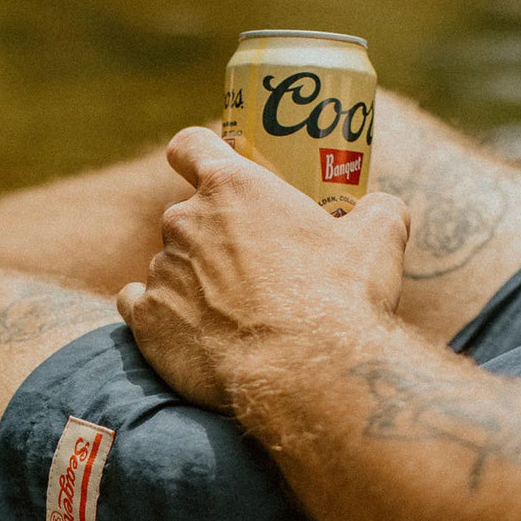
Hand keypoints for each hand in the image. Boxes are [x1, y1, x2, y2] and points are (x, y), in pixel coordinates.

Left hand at [116, 126, 409, 410]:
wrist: (301, 374)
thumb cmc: (340, 301)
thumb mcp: (380, 240)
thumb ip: (379, 209)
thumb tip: (382, 208)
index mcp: (233, 187)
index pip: (190, 146)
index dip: (195, 155)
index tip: (208, 170)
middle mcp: (185, 221)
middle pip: (185, 216)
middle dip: (210, 237)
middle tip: (249, 267)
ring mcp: (161, 271)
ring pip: (168, 266)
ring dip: (191, 282)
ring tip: (233, 317)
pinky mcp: (145, 321)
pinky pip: (138, 307)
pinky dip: (158, 316)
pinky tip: (188, 333)